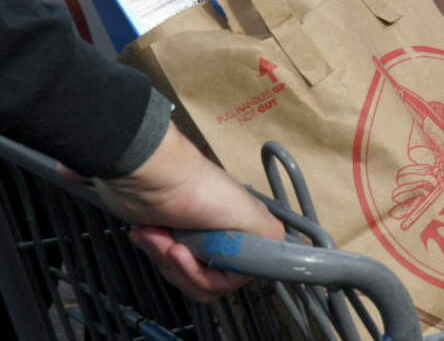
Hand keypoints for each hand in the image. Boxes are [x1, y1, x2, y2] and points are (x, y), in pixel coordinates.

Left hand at [86, 124, 283, 300]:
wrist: (151, 176)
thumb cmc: (201, 191)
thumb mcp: (248, 214)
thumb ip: (270, 238)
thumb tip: (281, 257)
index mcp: (246, 234)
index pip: (238, 276)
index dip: (217, 276)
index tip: (204, 258)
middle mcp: (222, 239)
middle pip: (208, 281)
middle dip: (186, 268)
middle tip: (175, 248)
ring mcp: (193, 240)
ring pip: (182, 275)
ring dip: (166, 257)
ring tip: (159, 234)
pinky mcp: (167, 238)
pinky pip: (162, 263)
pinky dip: (152, 249)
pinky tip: (148, 232)